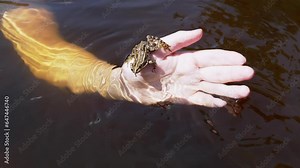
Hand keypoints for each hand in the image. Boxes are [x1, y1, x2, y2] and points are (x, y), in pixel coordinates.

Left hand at [117, 29, 253, 106]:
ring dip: (227, 90)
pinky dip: (211, 102)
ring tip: (244, 92)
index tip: (241, 59)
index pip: (209, 58)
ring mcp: (187, 86)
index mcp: (185, 59)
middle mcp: (190, 72)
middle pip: (215, 73)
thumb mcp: (156, 47)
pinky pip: (200, 100)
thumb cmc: (140, 62)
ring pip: (211, 88)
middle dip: (232, 73)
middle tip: (250, 74)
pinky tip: (223, 103)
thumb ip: (177, 40)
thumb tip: (200, 32)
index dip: (225, 58)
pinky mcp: (182, 98)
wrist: (129, 83)